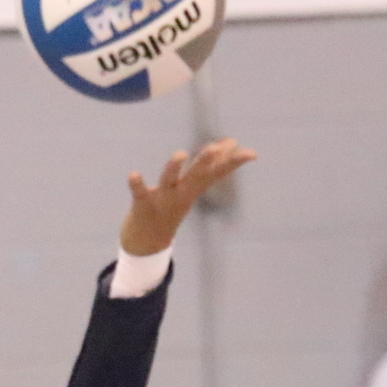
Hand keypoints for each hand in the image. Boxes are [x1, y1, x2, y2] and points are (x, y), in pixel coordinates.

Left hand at [118, 138, 255, 255]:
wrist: (148, 243)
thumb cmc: (172, 206)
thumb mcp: (194, 186)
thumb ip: (211, 166)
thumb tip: (231, 143)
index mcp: (195, 188)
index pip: (217, 173)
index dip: (234, 163)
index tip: (252, 153)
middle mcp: (182, 194)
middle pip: (196, 176)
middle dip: (206, 162)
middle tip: (216, 147)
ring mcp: (163, 201)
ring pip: (169, 182)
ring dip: (174, 168)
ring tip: (180, 154)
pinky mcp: (142, 206)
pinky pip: (140, 194)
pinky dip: (137, 185)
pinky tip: (133, 174)